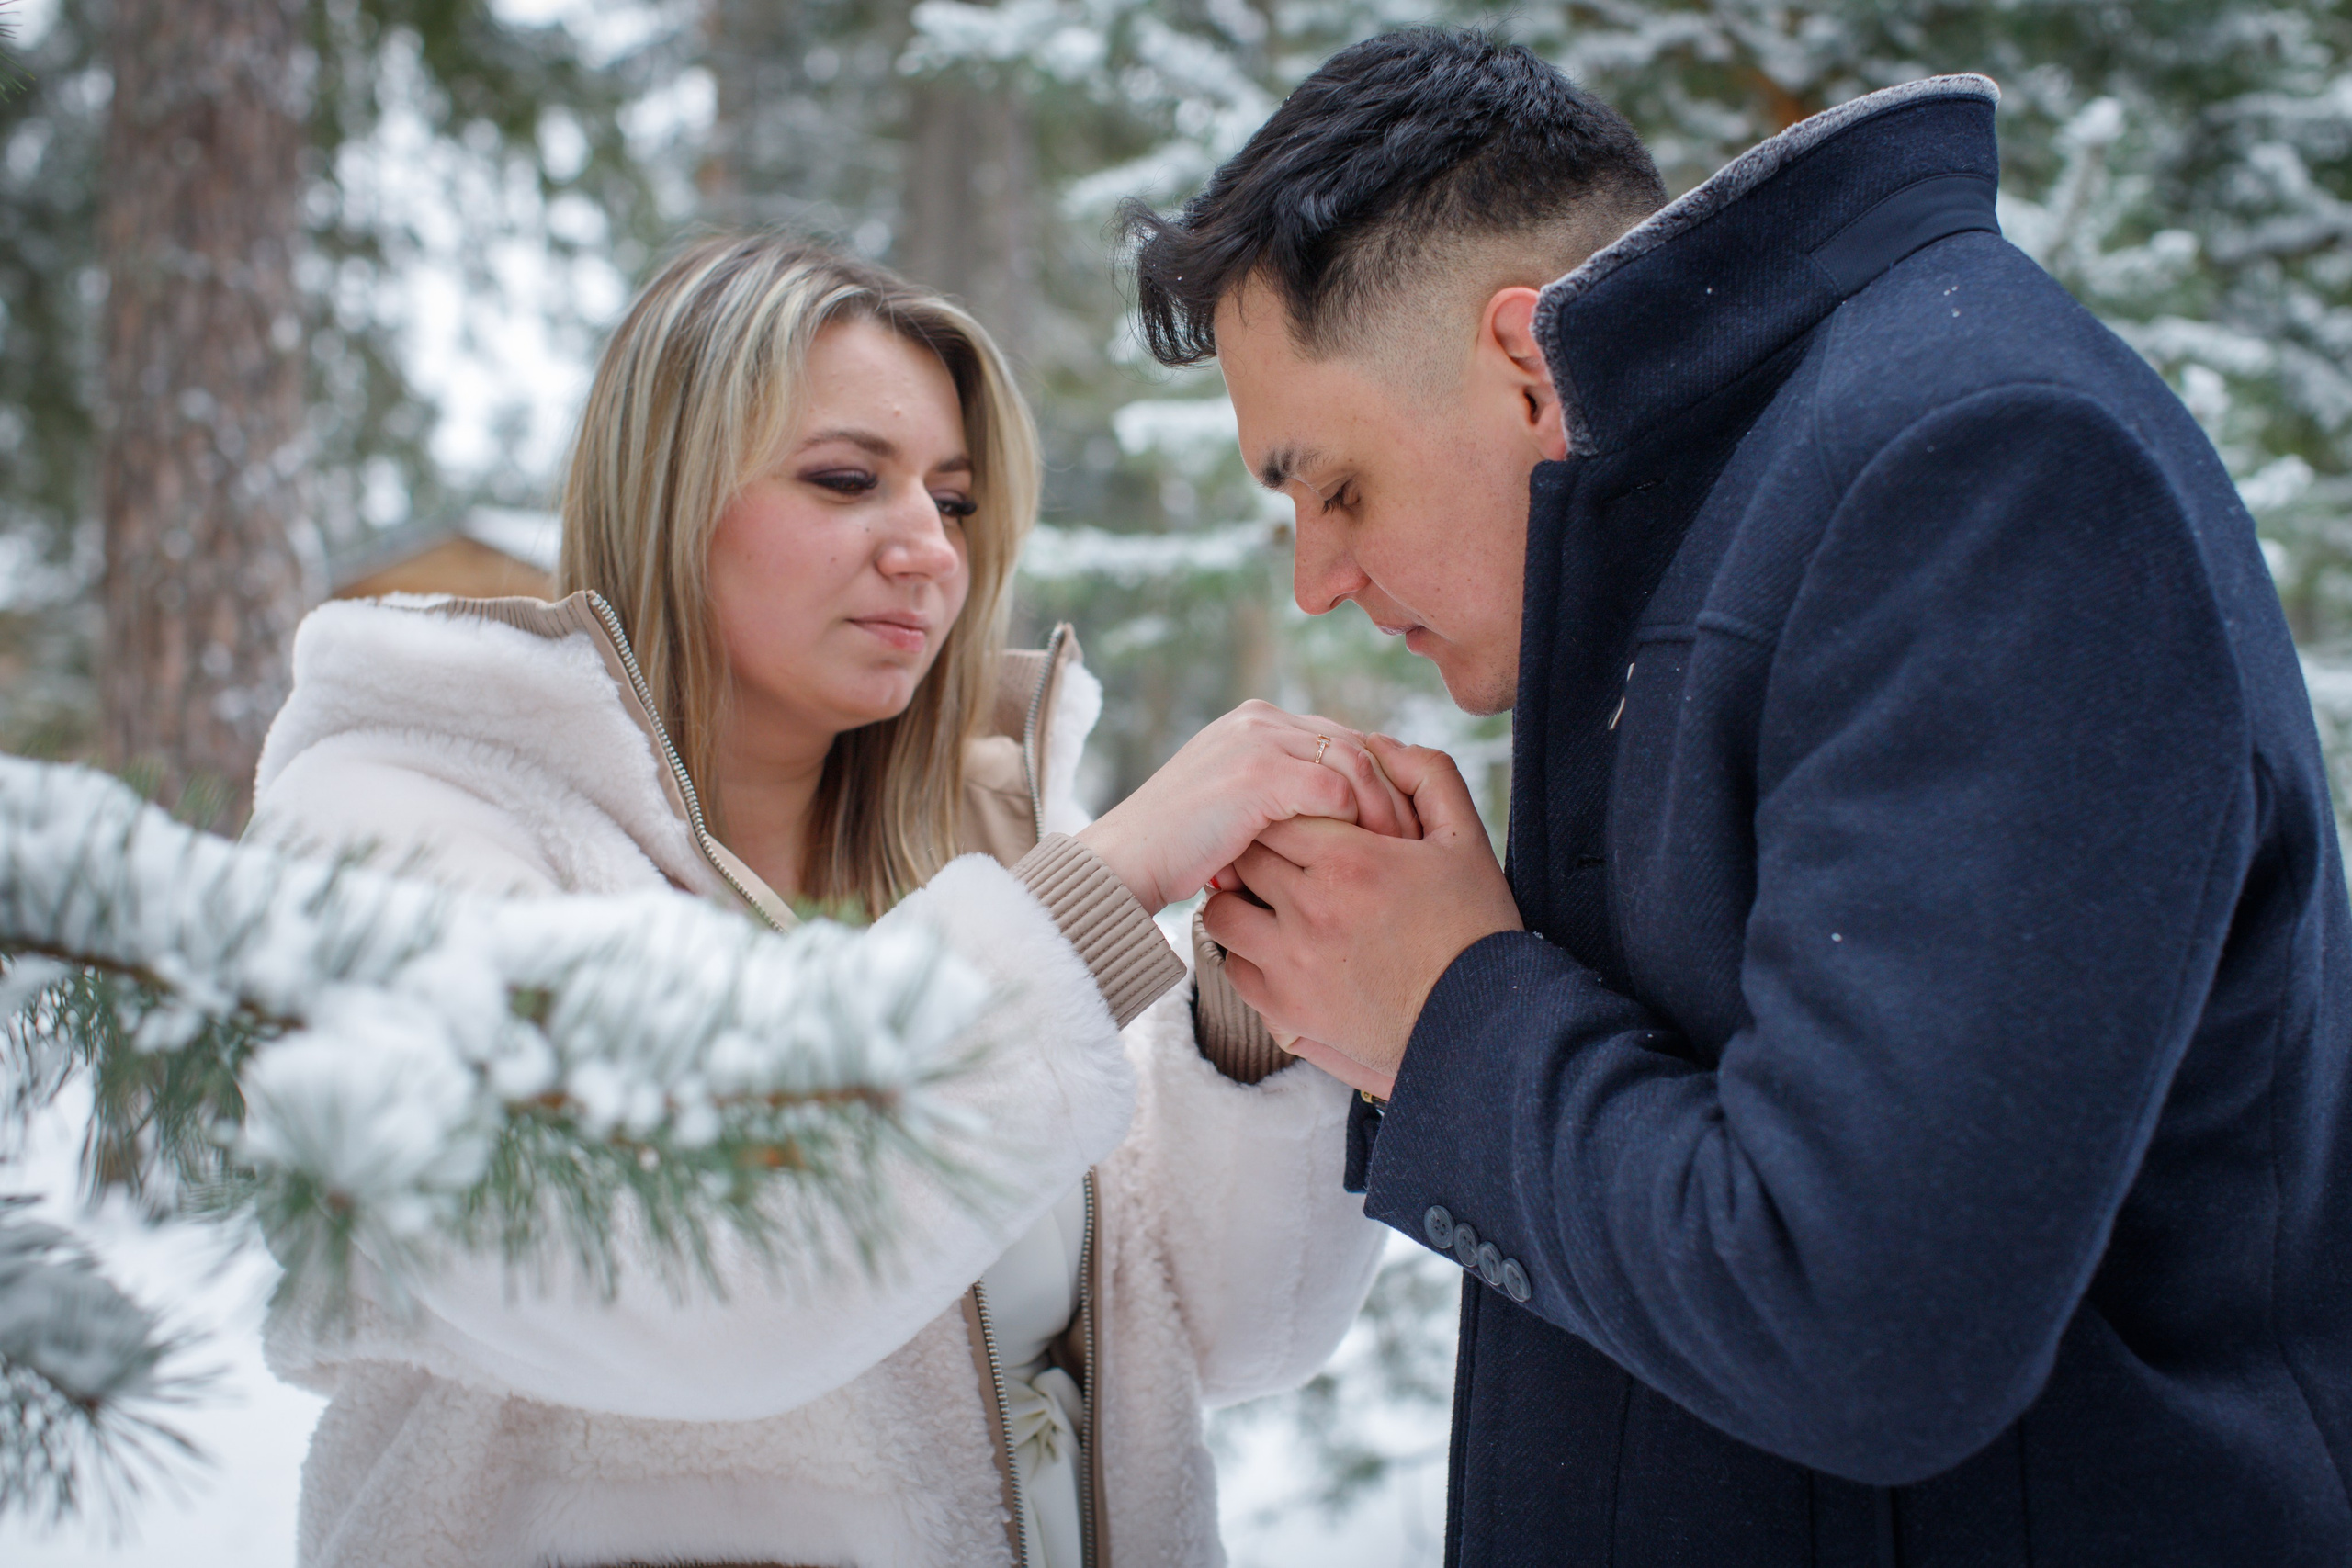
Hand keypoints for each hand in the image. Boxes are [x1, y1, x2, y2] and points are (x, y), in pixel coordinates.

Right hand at [1076, 700, 1419, 912]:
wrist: (1122, 864)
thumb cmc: (1176, 853)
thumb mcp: (1234, 811)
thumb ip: (1278, 799)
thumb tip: (1337, 823)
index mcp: (1254, 722)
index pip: (1339, 737)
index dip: (1378, 779)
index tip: (1401, 825)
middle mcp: (1258, 719)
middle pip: (1356, 742)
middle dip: (1393, 791)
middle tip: (1417, 840)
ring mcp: (1257, 741)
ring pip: (1355, 762)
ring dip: (1384, 809)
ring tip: (1402, 853)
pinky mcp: (1258, 773)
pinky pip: (1336, 787)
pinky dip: (1359, 820)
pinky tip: (1368, 855)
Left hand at [1203, 736, 1519, 1086]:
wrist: (1483, 1024)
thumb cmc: (1476, 928)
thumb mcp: (1465, 840)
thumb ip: (1427, 776)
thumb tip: (1377, 744)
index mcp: (1350, 860)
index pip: (1277, 813)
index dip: (1281, 811)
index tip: (1293, 820)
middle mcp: (1311, 909)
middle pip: (1245, 857)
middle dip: (1255, 849)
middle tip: (1275, 856)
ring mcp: (1292, 963)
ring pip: (1224, 912)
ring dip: (1239, 900)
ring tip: (1268, 900)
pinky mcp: (1287, 1009)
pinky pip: (1232, 968)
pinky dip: (1243, 952)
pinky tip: (1274, 946)